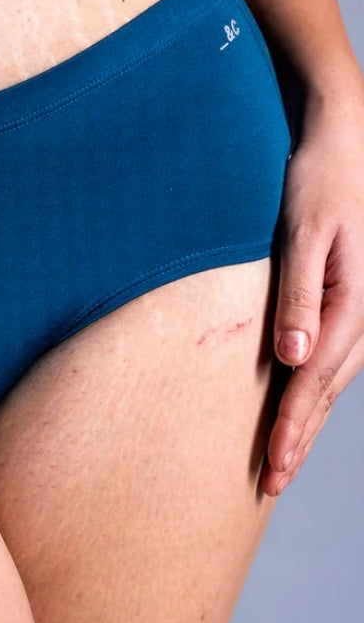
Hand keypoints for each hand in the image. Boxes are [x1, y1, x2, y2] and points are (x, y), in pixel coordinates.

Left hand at [264, 98, 363, 495]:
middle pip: (326, 391)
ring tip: (279, 461)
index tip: (271, 469)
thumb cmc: (318, 180)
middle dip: (298, 439)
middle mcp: (363, 312)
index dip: (292, 429)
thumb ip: (297, 296)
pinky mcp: (348, 297)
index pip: (315, 381)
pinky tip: (299, 406)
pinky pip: (333, 356)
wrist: (342, 138)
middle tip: (268, 485)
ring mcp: (358, 307)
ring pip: (332, 379)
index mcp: (354, 302)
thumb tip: (292, 360)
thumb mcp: (302, 233)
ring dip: (307, 420)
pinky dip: (314, 389)